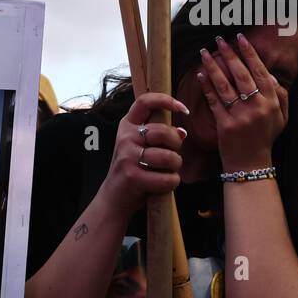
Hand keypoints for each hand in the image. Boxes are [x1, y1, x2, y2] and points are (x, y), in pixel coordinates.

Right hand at [97, 92, 187, 215]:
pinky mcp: (133, 177)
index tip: (183, 109)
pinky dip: (172, 182)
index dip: (166, 100)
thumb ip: (159, 137)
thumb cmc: (134, 169)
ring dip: (175, 166)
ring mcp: (127, 157)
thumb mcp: (141, 146)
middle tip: (174, 154)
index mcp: (127, 125)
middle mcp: (125, 138)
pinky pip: (166, 178)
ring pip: (168, 157)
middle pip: (163, 132)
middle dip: (176, 144)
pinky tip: (165, 183)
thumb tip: (182, 131)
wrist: (114, 196)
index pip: (145, 102)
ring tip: (169, 171)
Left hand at [197, 33, 288, 170]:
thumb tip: (270, 75)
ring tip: (204, 52)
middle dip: (230, 54)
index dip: (250, 53)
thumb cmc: (265, 139)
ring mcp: (241, 116)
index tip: (240, 39)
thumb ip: (280, 96)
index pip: (260, 71)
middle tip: (219, 40)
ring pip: (225, 85)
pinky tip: (200, 75)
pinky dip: (207, 87)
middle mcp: (257, 107)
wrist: (251, 166)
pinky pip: (214, 101)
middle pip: (241, 74)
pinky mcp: (225, 125)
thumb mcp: (281, 118)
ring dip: (214, 66)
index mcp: (271, 102)